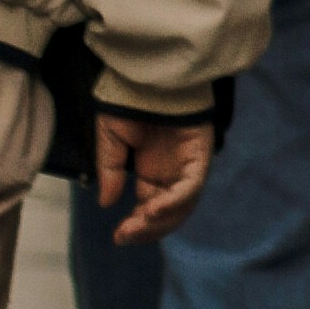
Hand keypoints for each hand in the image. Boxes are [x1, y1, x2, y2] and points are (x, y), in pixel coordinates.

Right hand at [90, 110, 213, 246]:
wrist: (147, 72)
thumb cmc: (130, 100)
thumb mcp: (111, 139)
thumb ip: (111, 170)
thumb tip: (107, 203)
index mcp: (154, 170)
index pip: (151, 207)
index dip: (137, 226)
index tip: (118, 236)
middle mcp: (174, 170)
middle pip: (169, 212)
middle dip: (148, 229)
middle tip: (125, 235)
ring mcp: (189, 162)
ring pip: (183, 204)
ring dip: (161, 221)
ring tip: (136, 226)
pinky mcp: (201, 152)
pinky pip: (192, 184)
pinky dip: (176, 201)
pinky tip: (153, 209)